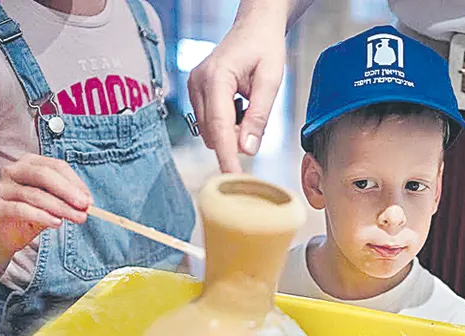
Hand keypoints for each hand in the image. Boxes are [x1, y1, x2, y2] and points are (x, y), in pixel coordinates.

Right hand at [0, 154, 90, 253]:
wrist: (5, 234)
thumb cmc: (32, 213)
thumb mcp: (53, 203)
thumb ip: (68, 199)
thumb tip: (88, 202)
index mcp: (30, 163)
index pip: (56, 166)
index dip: (75, 182)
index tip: (90, 200)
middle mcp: (13, 171)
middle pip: (44, 175)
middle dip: (68, 191)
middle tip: (85, 207)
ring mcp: (2, 188)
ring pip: (35, 194)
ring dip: (61, 208)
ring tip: (78, 218)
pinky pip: (21, 210)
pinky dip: (42, 216)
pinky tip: (57, 223)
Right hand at [187, 11, 285, 172]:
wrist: (254, 27)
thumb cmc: (264, 47)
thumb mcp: (271, 81)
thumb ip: (259, 117)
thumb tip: (247, 149)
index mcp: (216, 78)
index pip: (219, 127)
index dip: (227, 156)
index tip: (234, 178)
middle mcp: (198, 83)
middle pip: (213, 132)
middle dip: (235, 140)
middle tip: (258, 125)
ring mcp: (194, 88)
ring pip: (211, 130)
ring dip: (232, 131)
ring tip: (250, 106)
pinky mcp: (196, 92)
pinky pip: (210, 122)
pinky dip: (227, 124)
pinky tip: (240, 105)